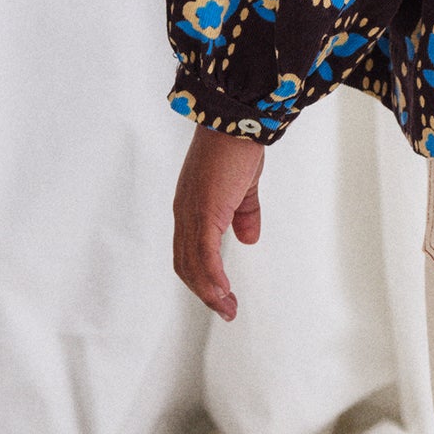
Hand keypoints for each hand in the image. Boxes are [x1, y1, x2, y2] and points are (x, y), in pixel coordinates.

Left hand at [172, 124, 265, 320]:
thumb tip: (248, 239)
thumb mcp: (244, 188)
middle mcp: (185, 214)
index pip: (188, 253)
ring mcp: (192, 213)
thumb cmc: (237, 148)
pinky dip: (211, 276)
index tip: (220, 296)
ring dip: (210, 291)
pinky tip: (222, 291)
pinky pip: (204, 253)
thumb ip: (244, 214)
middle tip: (226, 310)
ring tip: (227, 308)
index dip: (202, 278)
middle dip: (205, 293)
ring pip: (193, 265)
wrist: (236, 123)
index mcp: (191, 209)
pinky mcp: (204, 211)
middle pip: (186, 265)